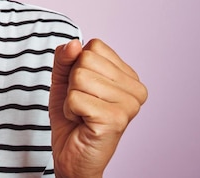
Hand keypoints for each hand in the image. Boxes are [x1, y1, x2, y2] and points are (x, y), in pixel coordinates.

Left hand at [49, 39, 147, 177]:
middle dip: (72, 82)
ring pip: (79, 76)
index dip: (77, 66)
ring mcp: (129, 104)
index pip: (94, 46)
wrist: (72, 157)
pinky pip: (75, 97)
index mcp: (129, 76)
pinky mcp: (116, 119)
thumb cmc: (72, 117)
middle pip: (86, 59)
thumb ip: (66, 58)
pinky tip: (81, 122)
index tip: (84, 88)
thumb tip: (74, 43)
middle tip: (82, 103)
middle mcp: (136, 89)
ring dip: (70, 97)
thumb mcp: (63, 80)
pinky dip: (69, 110)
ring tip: (82, 113)